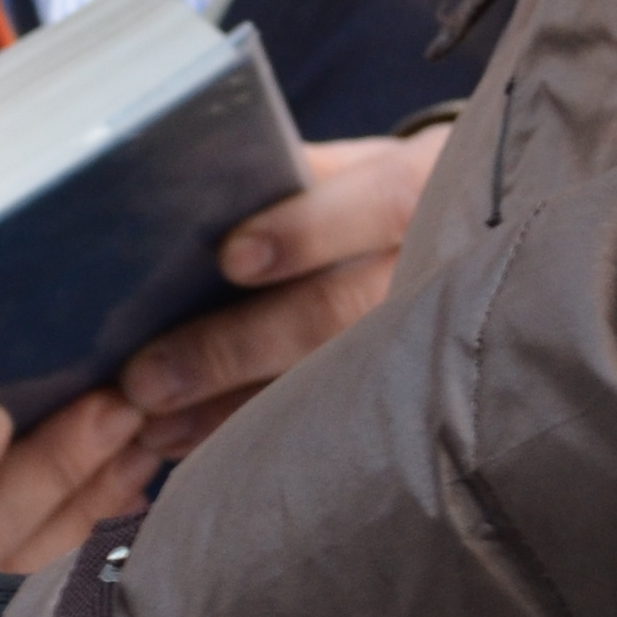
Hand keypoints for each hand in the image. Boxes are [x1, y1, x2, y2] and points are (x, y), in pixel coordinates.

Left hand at [115, 127, 450, 457]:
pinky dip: (255, 434)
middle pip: (340, 310)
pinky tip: (193, 446)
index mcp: (427, 183)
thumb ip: (287, 180)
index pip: (379, 203)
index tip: (231, 259)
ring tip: (156, 427)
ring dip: (235, 408)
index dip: (308, 232)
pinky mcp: (406, 393)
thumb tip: (179, 199)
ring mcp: (428, 338)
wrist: (467, 245)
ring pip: (332, 382)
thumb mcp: (351, 170)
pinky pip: (329, 424)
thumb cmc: (375, 199)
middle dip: (237, 346)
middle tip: (149, 379)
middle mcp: (437, 267)